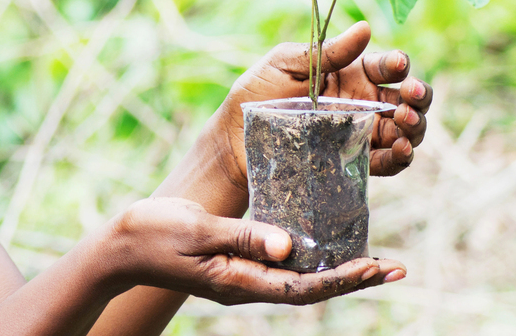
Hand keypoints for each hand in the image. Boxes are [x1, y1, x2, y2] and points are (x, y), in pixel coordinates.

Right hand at [106, 197, 402, 305]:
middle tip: (394, 268)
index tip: (378, 268)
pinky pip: (277, 263)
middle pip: (308, 286)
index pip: (301, 286)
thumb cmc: (153, 233)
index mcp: (237, 280)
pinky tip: (320, 241)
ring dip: (334, 268)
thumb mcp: (197, 230)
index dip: (342, 279)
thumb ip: (242, 236)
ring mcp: (239, 276)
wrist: (120, 246)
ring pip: (296, 276)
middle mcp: (244, 283)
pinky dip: (306, 255)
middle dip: (352, 278)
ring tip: (370, 259)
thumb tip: (289, 245)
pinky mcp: (232, 263)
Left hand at [209, 21, 431, 194]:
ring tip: (404, 121)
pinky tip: (400, 149)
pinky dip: (401, 157)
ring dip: (415, 125)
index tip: (397, 65)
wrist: (234, 139)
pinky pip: (388, 161)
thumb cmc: (257, 93)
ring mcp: (360, 132)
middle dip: (419, 94)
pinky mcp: (354, 161)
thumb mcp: (285, 64)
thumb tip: (365, 27)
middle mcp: (361, 101)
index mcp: (349, 72)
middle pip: (406, 97)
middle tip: (412, 94)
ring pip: (405, 129)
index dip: (398, 64)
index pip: (386, 65)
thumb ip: (325, 51)